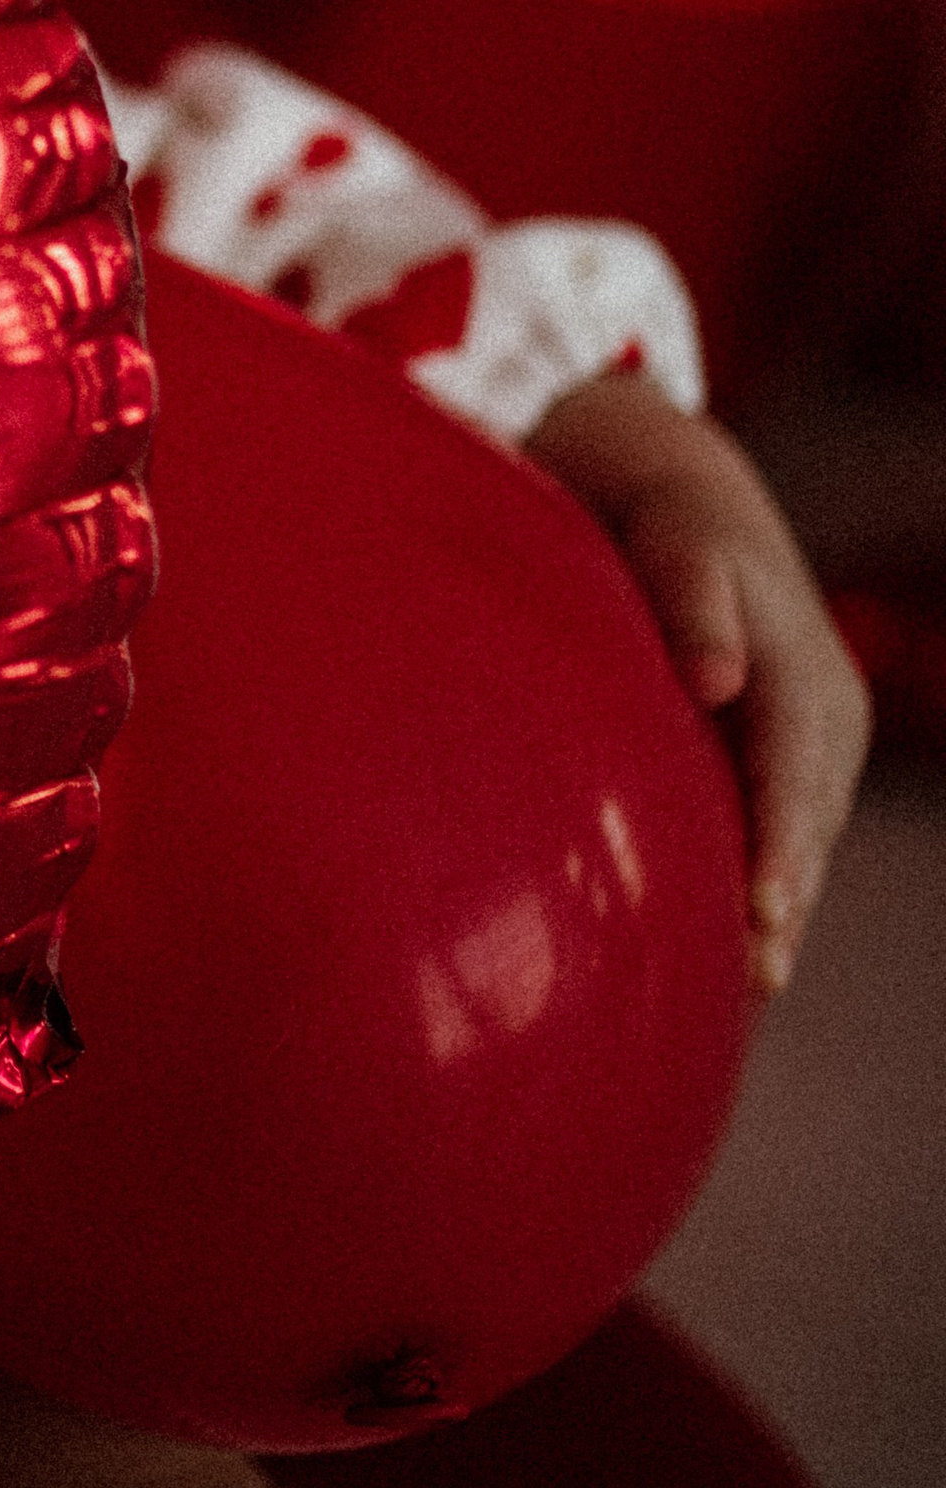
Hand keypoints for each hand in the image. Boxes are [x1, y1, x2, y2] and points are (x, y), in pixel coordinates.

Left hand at [525, 368, 870, 994]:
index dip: (782, 847)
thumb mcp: (677, 544)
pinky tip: (732, 961)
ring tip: (744, 993)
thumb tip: (717, 681)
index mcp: (805, 676)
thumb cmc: (662, 522)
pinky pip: (777, 833)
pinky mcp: (783, 763)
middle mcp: (824, 719)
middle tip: (756, 980)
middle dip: (785, 905)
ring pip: (798, 840)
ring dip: (778, 914)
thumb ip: (694, 607)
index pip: (793, 775)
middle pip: (805, 825)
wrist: (680, 494)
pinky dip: (763, 890)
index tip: (766, 910)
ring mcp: (813, 746)